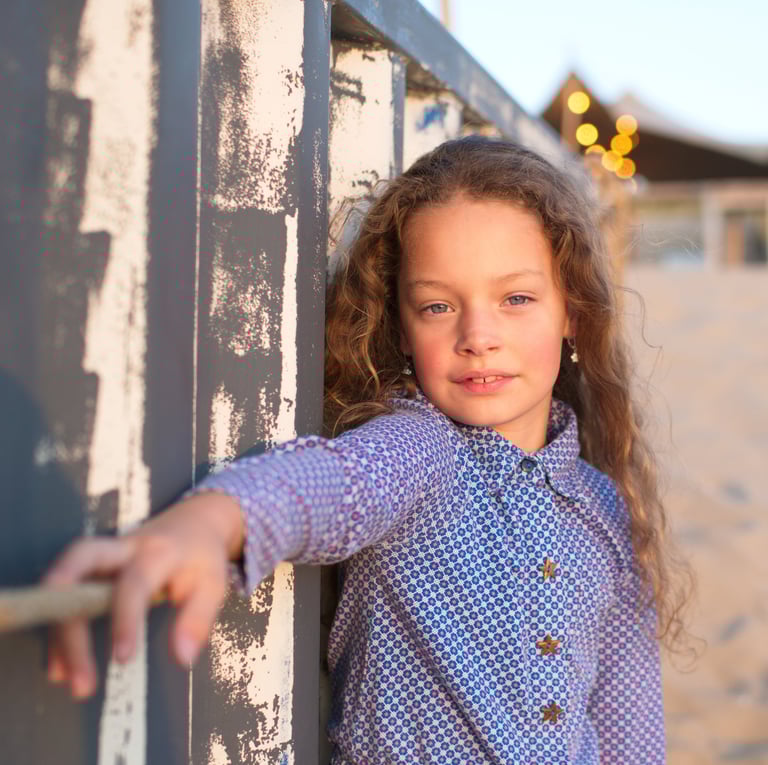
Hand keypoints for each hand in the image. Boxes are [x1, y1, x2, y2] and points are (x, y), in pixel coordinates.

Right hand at [43, 492, 243, 698]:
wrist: (194, 521)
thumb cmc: (201, 556)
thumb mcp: (213, 584)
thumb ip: (198, 619)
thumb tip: (182, 658)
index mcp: (157, 551)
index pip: (134, 582)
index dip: (125, 620)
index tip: (123, 659)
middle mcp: (123, 547)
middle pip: (80, 559)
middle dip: (65, 608)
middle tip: (66, 663)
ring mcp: (103, 555)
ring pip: (65, 578)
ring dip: (58, 628)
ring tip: (61, 676)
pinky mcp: (91, 567)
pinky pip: (65, 594)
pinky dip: (58, 629)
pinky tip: (60, 667)